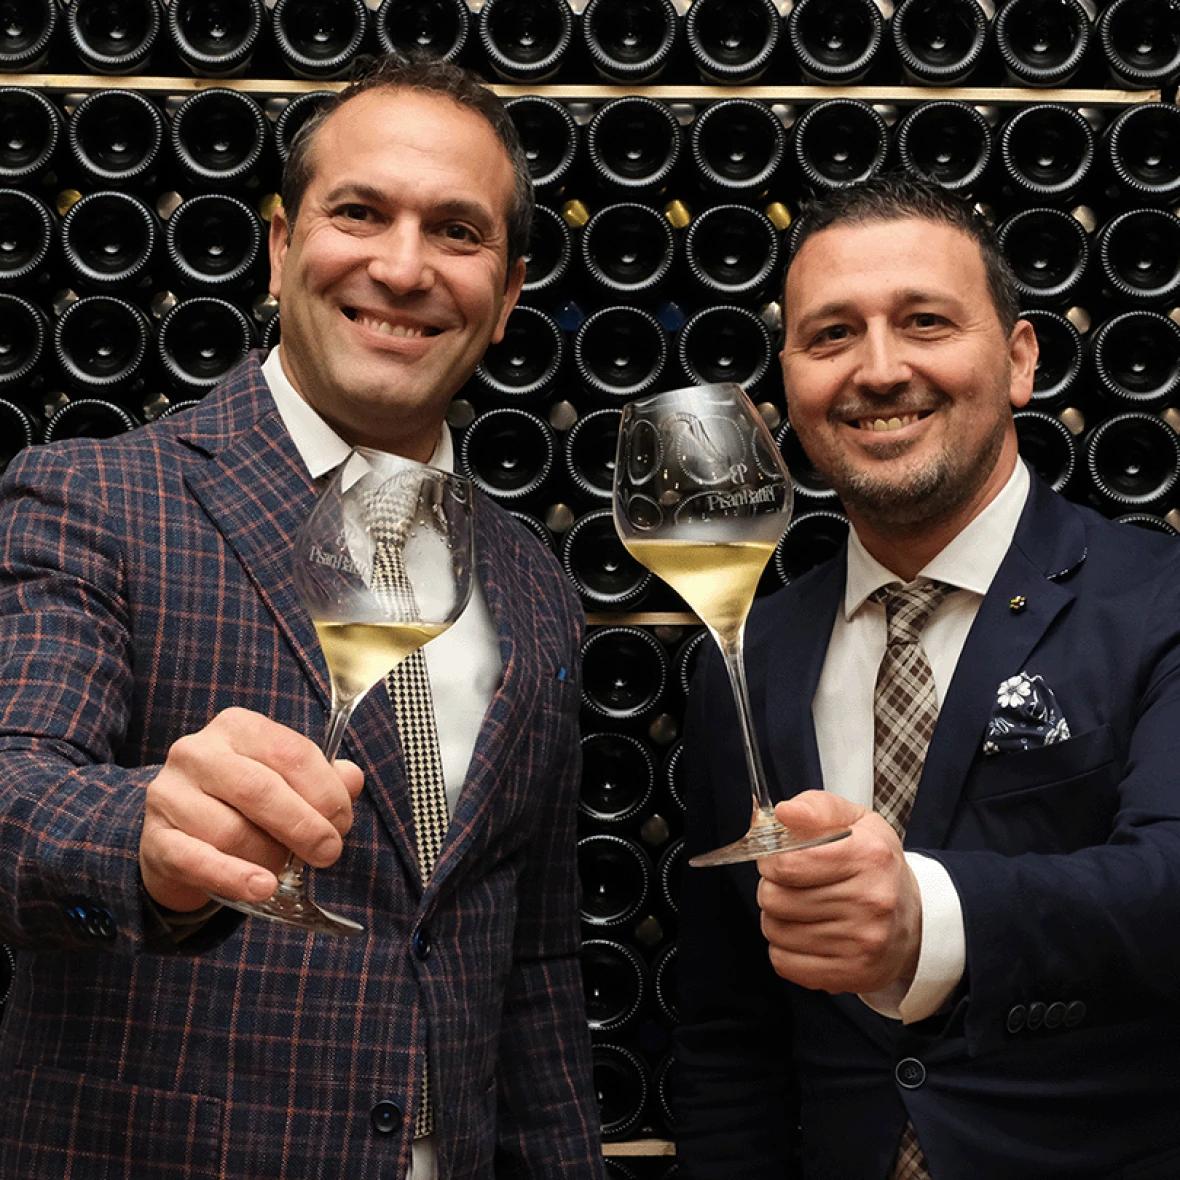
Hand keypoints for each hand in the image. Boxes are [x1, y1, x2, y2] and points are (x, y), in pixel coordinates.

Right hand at [140, 707, 364, 912]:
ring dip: (270, 856)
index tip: (342, 822)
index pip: (291, 752)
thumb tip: (352, 780)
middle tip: (329, 852)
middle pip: (261, 790)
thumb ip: (323, 779)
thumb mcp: (285, 782)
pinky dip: (235, 877)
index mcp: (238, 727)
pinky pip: (198, 861)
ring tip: (281, 866)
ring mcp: (169, 794)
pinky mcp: (155, 839)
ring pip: (232, 831)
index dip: (326, 792)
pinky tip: (262, 887)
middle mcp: (198, 751)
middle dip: (305, 826)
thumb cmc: (242, 804)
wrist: (179, 837)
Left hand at [756, 791, 921, 994]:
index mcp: (868, 857)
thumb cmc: (876, 866)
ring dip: (778, 920)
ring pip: (775, 932)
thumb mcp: (855, 822)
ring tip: (801, 910)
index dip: (771, 861)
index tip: (779, 861)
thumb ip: (816, 807)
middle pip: (775, 900)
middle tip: (793, 886)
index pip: (787, 865)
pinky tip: (807, 935)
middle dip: (773, 889)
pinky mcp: (853, 974)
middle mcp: (870, 901)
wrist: (915, 918)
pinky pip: (785, 963)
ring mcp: (863, 943)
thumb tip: (785, 812)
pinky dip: (785, 949)